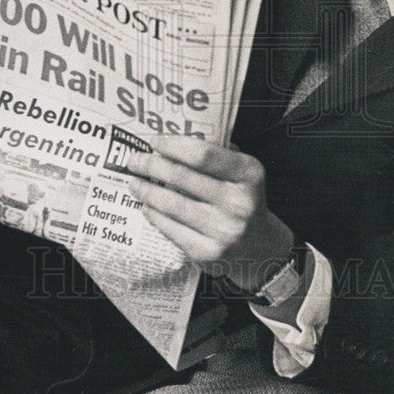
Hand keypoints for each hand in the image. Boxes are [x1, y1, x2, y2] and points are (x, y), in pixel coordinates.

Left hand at [123, 137, 293, 292]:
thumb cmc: (242, 199)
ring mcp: (223, 230)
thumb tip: (172, 141)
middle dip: (151, 165)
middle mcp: (238, 202)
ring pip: (171, 204)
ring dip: (146, 190)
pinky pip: (171, 229)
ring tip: (134, 182)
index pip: (202, 154)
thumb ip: (216, 154)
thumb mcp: (241, 172)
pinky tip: (147, 206)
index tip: (153, 141)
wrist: (259, 247)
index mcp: (249, 174)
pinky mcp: (207, 253)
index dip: (173, 146)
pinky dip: (154, 215)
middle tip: (134, 160)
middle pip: (181, 177)